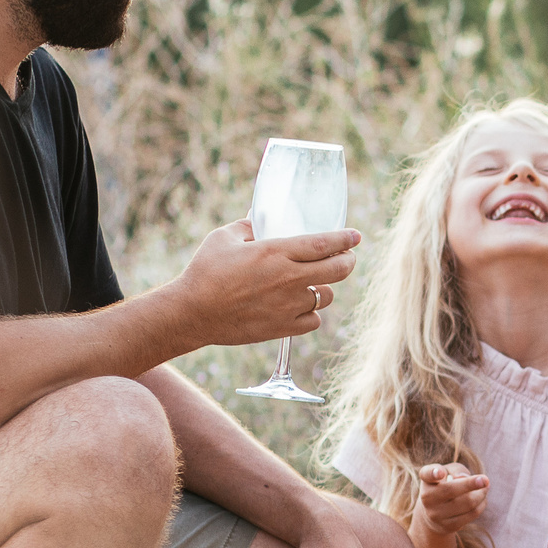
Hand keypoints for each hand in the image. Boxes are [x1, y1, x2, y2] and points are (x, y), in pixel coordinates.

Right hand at [172, 222, 359, 346]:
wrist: (192, 313)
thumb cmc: (205, 271)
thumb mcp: (224, 237)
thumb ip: (249, 226)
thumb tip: (261, 219)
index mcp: (275, 252)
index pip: (324, 244)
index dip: (345, 239)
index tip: (356, 236)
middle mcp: (288, 279)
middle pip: (337, 270)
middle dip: (347, 261)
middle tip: (346, 257)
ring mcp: (287, 305)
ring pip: (325, 296)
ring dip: (325, 287)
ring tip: (316, 283)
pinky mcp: (282, 327)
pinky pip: (313, 320)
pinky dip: (311, 313)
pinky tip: (301, 306)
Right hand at [414, 463, 488, 537]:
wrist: (435, 513)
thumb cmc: (446, 485)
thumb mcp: (449, 472)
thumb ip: (456, 470)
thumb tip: (463, 478)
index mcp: (427, 480)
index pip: (427, 474)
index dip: (434, 472)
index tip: (440, 473)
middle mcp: (427, 498)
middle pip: (451, 490)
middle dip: (471, 484)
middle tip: (486, 480)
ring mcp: (436, 515)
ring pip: (467, 503)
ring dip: (481, 494)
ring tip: (485, 488)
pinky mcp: (448, 526)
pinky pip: (472, 514)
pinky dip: (481, 504)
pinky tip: (482, 500)